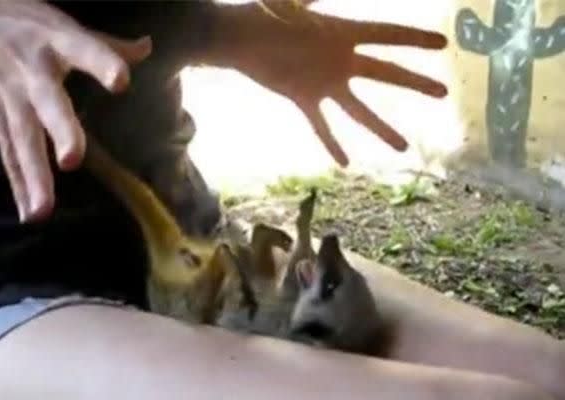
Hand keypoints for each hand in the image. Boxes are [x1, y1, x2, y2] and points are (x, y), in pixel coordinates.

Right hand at [0, 0, 151, 222]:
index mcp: (55, 39)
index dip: (100, 63)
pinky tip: (28, 212)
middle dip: (59, 129)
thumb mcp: (61, 21)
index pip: (82, 49)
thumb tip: (147, 48)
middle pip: (46, 101)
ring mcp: (10, 94)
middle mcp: (31, 70)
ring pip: (21, 137)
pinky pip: (7, 150)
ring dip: (32, 175)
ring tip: (43, 211)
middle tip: (73, 160)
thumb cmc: (21, 17)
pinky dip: (17, 182)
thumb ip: (105, 43)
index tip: (121, 81)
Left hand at [229, 1, 447, 166]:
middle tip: (443, 93)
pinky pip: (322, 125)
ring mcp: (325, 83)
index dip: (414, 39)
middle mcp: (341, 60)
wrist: (237, 39)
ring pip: (359, 110)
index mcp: (343, 32)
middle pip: (385, 74)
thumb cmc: (264, 14)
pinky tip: (345, 162)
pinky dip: (331, 142)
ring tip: (403, 147)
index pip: (387, 35)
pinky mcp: (304, 99)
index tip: (442, 44)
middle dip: (414, 83)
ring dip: (381, 128)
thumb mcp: (296, 0)